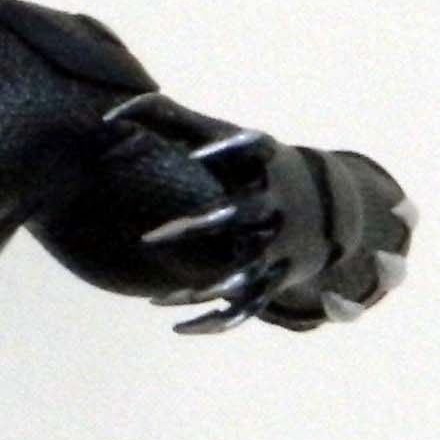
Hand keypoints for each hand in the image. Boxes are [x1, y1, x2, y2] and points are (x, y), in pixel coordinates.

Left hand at [99, 95, 411, 331]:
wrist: (332, 209)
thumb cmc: (255, 166)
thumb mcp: (227, 136)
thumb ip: (170, 118)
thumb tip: (108, 112)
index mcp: (263, 162)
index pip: (249, 149)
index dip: (226, 150)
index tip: (195, 153)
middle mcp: (273, 203)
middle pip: (239, 216)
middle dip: (199, 227)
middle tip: (148, 239)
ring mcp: (276, 244)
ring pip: (240, 274)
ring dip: (199, 291)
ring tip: (157, 300)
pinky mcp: (275, 279)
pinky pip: (245, 310)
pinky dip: (214, 323)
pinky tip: (177, 327)